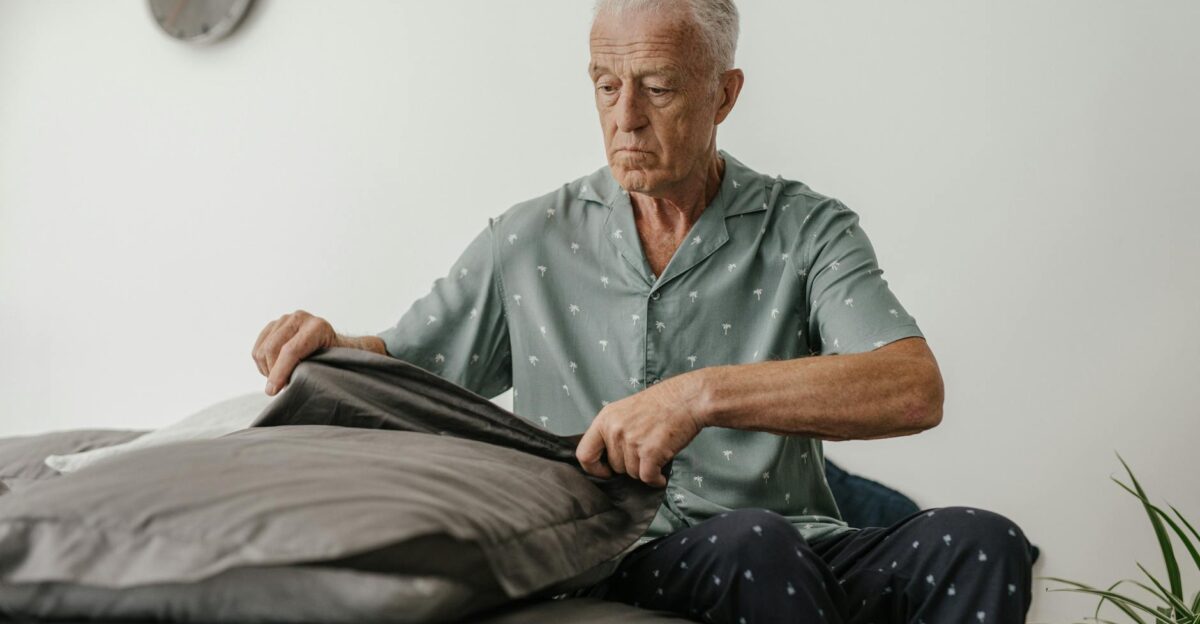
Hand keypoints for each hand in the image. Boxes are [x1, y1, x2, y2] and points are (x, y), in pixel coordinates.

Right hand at [251, 310, 337, 395]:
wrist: (331, 347)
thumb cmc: (332, 361)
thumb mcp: (327, 367)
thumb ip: (309, 374)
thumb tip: (283, 387)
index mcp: (317, 327)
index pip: (291, 350)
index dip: (279, 372)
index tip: (272, 391)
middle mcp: (300, 318)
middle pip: (272, 348)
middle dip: (272, 373)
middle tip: (282, 387)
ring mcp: (284, 319)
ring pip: (261, 351)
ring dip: (267, 370)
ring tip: (281, 379)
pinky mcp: (273, 325)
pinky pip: (256, 350)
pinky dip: (262, 365)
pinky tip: (275, 370)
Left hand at [575, 374, 707, 486]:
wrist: (687, 398)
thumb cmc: (661, 404)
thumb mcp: (625, 411)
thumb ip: (613, 431)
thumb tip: (607, 459)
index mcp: (605, 419)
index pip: (584, 454)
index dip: (594, 468)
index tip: (606, 471)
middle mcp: (615, 430)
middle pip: (615, 466)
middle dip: (630, 465)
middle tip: (645, 452)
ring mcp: (632, 441)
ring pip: (632, 473)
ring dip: (645, 470)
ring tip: (657, 453)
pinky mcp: (650, 452)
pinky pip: (647, 477)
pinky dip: (655, 480)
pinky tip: (661, 475)